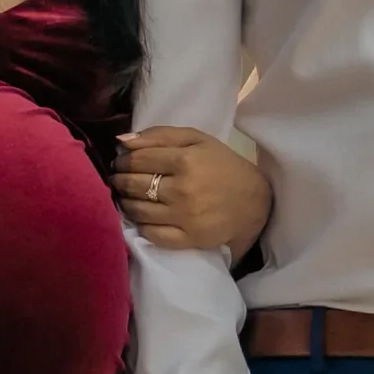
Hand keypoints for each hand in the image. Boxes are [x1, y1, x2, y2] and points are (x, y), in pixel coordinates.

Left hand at [115, 126, 271, 254]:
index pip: (136, 160)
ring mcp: (184, 217)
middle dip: (119, 180)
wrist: (254, 201)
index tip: (121, 161)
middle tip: (119, 178)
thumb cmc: (223, 165)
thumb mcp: (198, 140)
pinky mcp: (188, 239)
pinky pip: (151, 234)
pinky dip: (140, 225)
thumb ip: (160, 135)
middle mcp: (182, 189)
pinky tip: (141, 216)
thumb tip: (122, 141)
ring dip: (124, 202)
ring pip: (137, 210)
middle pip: (133, 185)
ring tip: (127, 196)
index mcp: (185, 160)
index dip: (122, 160)